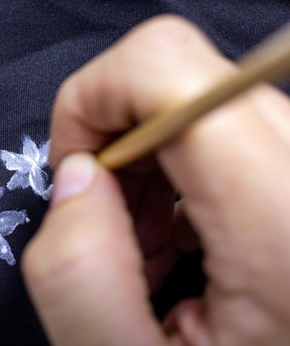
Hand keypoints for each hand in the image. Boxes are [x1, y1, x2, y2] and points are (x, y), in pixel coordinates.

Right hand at [22, 15, 289, 345]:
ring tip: (149, 241)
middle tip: (111, 218)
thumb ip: (77, 274)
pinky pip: (232, 132)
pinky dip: (185, 172)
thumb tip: (76, 177)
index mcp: (280, 225)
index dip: (93, 98)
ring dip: (151, 162)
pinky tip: (183, 237)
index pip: (168, 70)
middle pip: (186, 80)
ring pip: (207, 103)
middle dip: (118, 141)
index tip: (75, 163)